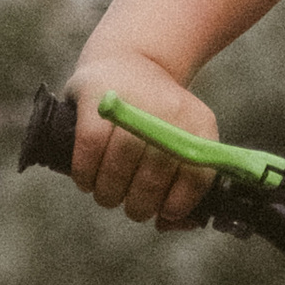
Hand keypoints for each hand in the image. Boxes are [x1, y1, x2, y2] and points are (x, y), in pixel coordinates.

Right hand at [68, 50, 217, 226]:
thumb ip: (181, 184)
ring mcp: (133, 100)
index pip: (196, 174)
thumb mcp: (180, 138)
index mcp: (198, 122)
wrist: (129, 60)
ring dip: (111, 193)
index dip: (179, 203)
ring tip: (107, 196)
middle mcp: (170, 109)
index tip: (164, 213)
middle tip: (131, 208)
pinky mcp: (96, 96)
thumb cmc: (154, 116)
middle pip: (155, 173)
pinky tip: (87, 182)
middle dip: (140, 204)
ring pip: (121, 163)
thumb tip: (168, 224)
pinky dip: (87, 174)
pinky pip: (90, 148)